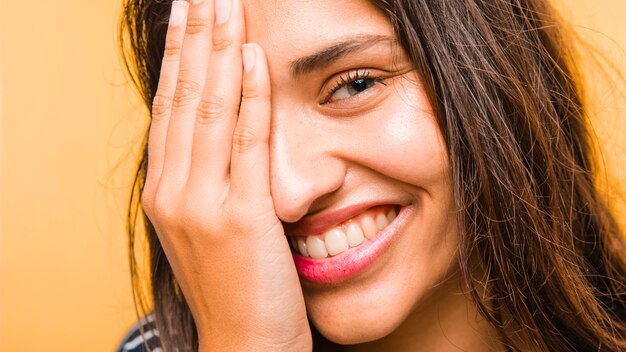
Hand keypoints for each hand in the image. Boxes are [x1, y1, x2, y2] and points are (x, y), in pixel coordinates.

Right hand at [140, 0, 310, 349]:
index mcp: (166, 191)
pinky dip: (250, 96)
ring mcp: (201, 204)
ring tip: (225, 3)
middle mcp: (173, 191)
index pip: (171, 107)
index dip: (179, 56)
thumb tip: (222, 135)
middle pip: (184, 97)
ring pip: (209, 110)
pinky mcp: (240, 218)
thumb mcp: (210, 228)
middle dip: (194, 37)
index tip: (188, 13)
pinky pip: (246, 143)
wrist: (243, 348)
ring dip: (217, 50)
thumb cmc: (235, 288)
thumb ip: (210, 180)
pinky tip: (252, 56)